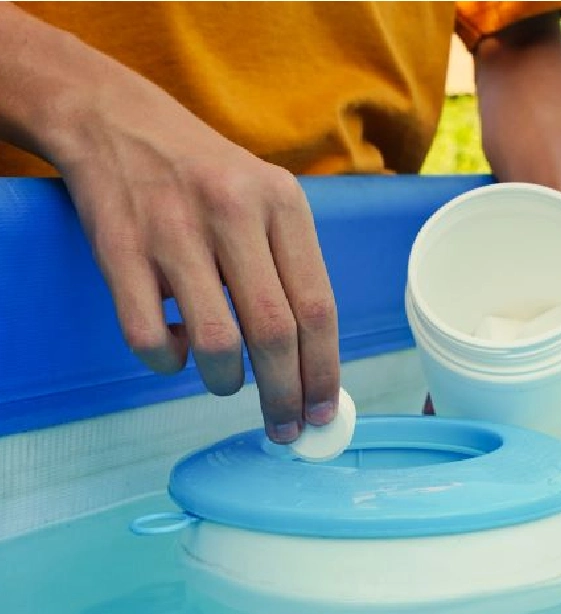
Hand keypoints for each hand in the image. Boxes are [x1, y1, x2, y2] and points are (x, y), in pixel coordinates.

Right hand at [44, 50, 339, 443]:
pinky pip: (149, 337)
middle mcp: (234, 214)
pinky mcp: (120, 249)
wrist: (117, 121)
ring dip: (224, 382)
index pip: (318, 306)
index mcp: (283, 205)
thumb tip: (312, 363)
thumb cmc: (207, 177)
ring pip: (216, 343)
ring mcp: (173, 231)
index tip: (324, 411)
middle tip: (285, 428)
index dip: (325, 370)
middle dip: (285, 395)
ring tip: (224, 382)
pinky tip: (175, 350)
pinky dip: (167, 363)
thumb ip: (292, 268)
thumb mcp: (267, 200)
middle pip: (275, 332)